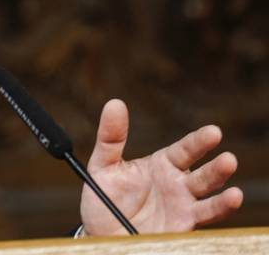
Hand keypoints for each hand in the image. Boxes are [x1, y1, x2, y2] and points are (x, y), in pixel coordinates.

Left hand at [80, 99, 242, 235]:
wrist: (101, 232)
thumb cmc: (104, 198)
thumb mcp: (103, 166)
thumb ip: (110, 138)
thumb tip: (114, 103)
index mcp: (162, 165)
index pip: (185, 150)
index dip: (199, 142)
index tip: (214, 132)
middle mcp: (178, 184)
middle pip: (203, 174)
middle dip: (217, 167)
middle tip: (229, 159)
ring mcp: (183, 206)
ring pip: (208, 197)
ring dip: (223, 193)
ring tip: (235, 191)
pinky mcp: (182, 226)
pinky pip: (203, 218)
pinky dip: (218, 211)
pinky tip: (230, 201)